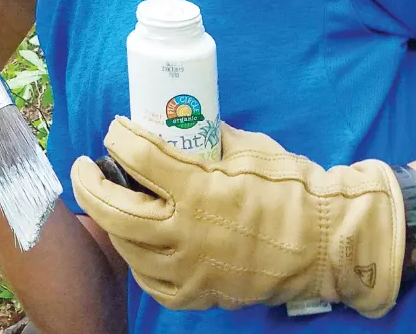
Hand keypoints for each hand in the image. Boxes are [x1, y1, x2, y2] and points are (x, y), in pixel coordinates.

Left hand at [71, 117, 404, 317]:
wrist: (329, 243)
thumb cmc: (292, 188)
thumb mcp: (246, 148)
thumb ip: (206, 139)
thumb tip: (176, 122)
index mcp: (199, 189)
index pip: (137, 158)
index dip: (118, 137)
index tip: (115, 129)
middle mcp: (187, 231)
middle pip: (113, 208)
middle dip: (90, 183)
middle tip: (86, 167)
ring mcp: (190, 267)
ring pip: (126, 245)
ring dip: (110, 219)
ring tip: (108, 200)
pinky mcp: (199, 293)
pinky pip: (151, 279)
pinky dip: (137, 258)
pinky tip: (135, 241)